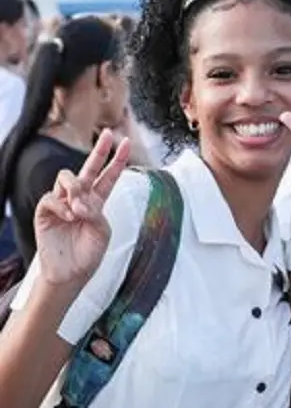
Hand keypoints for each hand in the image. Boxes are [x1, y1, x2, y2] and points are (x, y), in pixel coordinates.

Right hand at [33, 130, 129, 285]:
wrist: (71, 273)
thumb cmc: (89, 253)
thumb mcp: (102, 231)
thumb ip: (95, 212)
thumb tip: (79, 201)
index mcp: (98, 201)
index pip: (109, 176)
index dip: (117, 159)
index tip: (127, 142)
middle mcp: (80, 198)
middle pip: (88, 168)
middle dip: (99, 150)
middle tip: (108, 134)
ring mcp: (62, 203)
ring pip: (67, 178)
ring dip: (76, 189)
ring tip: (79, 209)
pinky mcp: (45, 212)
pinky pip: (51, 197)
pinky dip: (61, 205)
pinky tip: (69, 216)